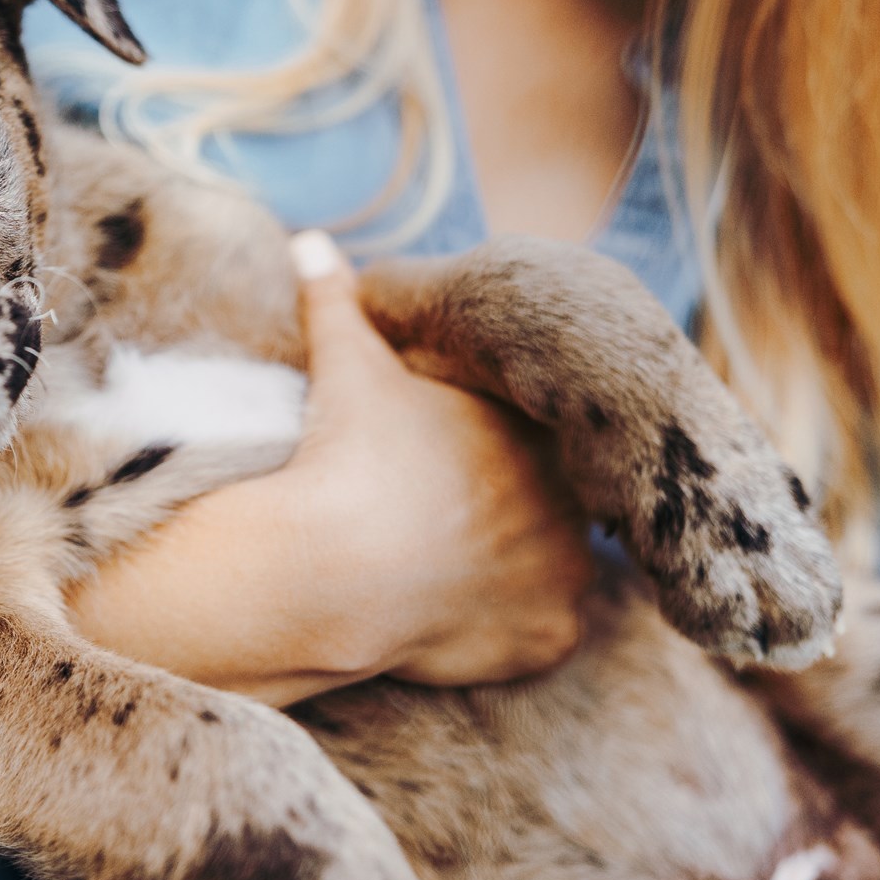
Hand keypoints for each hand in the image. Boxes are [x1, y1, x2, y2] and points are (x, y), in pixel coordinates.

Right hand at [288, 231, 593, 685]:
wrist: (333, 569)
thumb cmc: (346, 456)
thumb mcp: (344, 363)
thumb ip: (336, 299)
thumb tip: (307, 239)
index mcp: (535, 426)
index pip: (532, 431)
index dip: (486, 444)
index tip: (440, 459)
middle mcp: (572, 497)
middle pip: (548, 498)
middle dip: (508, 504)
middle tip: (438, 512)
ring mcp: (568, 574)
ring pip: (553, 566)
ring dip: (517, 566)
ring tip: (449, 563)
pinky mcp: (550, 640)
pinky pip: (542, 634)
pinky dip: (509, 629)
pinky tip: (458, 612)